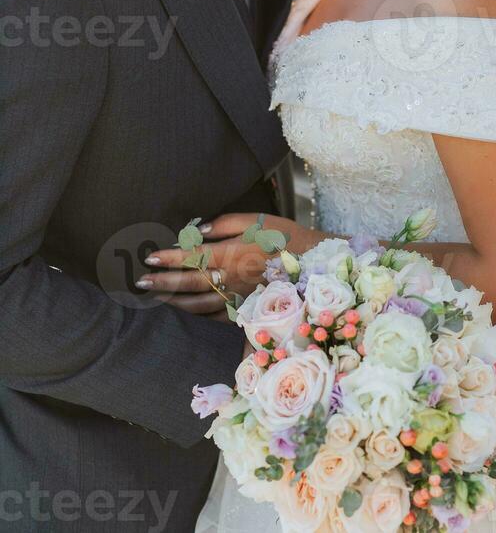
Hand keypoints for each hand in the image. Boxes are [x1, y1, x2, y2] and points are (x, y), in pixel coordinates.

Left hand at [143, 213, 324, 311]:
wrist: (315, 264)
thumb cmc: (285, 237)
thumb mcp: (258, 220)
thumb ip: (225, 224)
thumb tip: (196, 231)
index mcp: (234, 253)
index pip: (194, 256)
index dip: (171, 257)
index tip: (150, 257)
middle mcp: (233, 278)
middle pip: (191, 282)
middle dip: (164, 282)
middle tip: (141, 282)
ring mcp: (239, 297)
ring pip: (200, 303)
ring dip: (175, 301)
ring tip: (156, 297)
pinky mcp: (247, 309)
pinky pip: (217, 316)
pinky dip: (198, 315)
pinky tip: (185, 311)